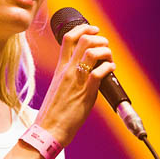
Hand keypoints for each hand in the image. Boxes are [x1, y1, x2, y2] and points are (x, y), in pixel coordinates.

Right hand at [34, 24, 115, 146]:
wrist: (47, 130)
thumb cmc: (53, 112)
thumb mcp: (59, 87)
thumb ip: (69, 76)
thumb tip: (85, 71)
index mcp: (61, 68)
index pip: (68, 38)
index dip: (83, 28)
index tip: (93, 29)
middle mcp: (68, 70)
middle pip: (83, 40)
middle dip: (99, 38)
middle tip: (105, 45)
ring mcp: (76, 80)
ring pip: (92, 52)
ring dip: (105, 50)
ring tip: (109, 58)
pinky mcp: (85, 93)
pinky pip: (98, 73)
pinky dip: (108, 67)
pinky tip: (111, 69)